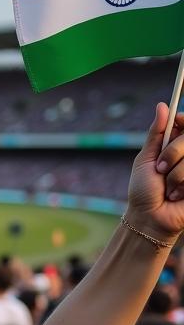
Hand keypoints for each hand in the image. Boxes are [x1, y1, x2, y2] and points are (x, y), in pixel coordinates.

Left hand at [128, 104, 183, 240]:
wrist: (149, 218)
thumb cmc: (144, 191)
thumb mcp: (145, 159)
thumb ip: (156, 133)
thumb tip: (162, 105)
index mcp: (174, 144)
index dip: (182, 121)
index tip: (176, 124)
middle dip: (172, 153)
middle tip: (160, 169)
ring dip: (176, 174)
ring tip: (169, 188)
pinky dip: (182, 184)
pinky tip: (178, 195)